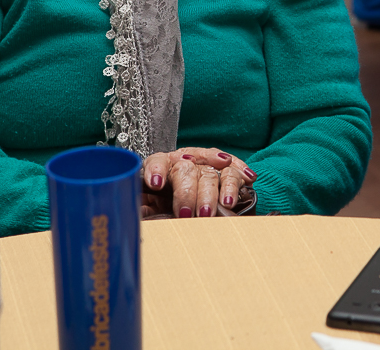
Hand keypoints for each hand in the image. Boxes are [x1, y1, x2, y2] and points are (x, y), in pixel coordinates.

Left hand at [140, 147, 255, 218]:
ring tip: (221, 206)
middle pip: (186, 171)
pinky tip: (247, 179)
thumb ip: (140, 210)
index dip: (155, 171)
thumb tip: (132, 217)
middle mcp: (184, 162)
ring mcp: (205, 165)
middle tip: (187, 214)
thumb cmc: (163, 205)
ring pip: (210, 173)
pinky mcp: (224, 171)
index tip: (155, 184)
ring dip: (215, 190)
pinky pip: (232, 170)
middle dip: (187, 193)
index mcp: (161, 168)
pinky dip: (240, 174)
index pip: (156, 162)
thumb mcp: (147, 208)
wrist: (184, 203)